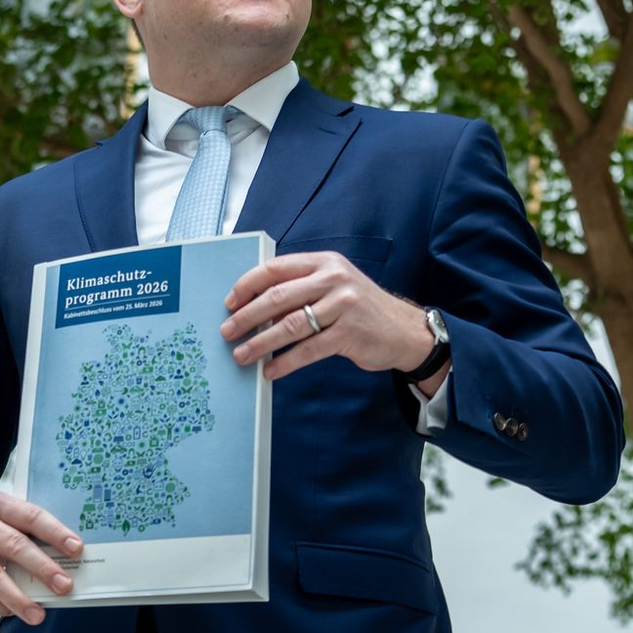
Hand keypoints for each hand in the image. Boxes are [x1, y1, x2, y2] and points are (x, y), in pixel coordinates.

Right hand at [0, 491, 82, 624]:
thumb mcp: (3, 515)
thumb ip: (26, 530)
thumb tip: (63, 556)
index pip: (32, 516)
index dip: (56, 533)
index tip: (76, 549)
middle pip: (15, 546)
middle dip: (43, 568)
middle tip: (64, 586)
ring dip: (18, 597)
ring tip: (37, 613)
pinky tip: (11, 612)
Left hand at [221, 252, 447, 392]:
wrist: (404, 330)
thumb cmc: (359, 308)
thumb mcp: (334, 286)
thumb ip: (302, 289)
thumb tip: (254, 306)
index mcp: (324, 262)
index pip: (276, 268)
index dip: (247, 285)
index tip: (229, 302)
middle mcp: (334, 278)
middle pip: (278, 296)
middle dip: (247, 316)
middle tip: (227, 332)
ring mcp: (344, 304)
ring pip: (290, 324)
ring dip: (261, 342)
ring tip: (242, 355)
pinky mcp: (350, 332)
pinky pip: (308, 349)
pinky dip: (285, 362)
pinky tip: (271, 370)